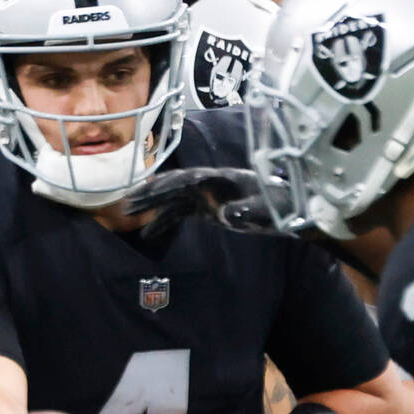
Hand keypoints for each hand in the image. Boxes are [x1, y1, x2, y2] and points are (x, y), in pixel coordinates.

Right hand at [122, 167, 293, 238]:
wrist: (287, 210)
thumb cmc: (279, 206)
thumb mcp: (266, 209)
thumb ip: (248, 210)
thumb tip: (228, 214)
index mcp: (221, 179)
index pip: (188, 179)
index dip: (167, 186)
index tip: (148, 193)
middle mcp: (209, 184)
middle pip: (174, 185)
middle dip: (150, 193)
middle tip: (127, 203)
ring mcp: (206, 196)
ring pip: (172, 199)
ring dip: (151, 207)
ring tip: (128, 216)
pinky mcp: (206, 209)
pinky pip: (179, 214)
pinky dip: (164, 222)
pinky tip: (149, 234)